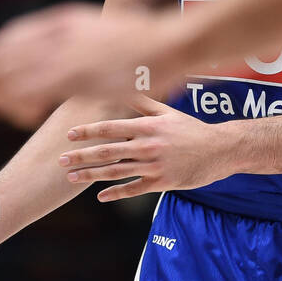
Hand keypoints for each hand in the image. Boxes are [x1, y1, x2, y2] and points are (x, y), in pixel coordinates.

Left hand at [0, 2, 182, 128]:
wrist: (167, 42)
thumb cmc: (140, 37)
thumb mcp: (97, 26)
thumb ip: (73, 35)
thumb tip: (61, 41)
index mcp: (59, 22)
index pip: (5, 39)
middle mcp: (55, 36)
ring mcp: (64, 56)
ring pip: (10, 79)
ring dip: (3, 99)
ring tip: (10, 115)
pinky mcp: (76, 79)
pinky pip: (32, 94)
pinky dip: (22, 108)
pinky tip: (30, 118)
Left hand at [59, 96, 235, 200]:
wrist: (221, 150)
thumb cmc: (192, 129)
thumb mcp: (168, 112)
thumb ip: (144, 102)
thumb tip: (123, 84)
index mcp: (148, 126)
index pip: (111, 127)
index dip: (88, 131)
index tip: (69, 134)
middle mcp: (148, 145)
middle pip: (108, 152)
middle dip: (81, 156)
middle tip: (60, 160)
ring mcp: (155, 165)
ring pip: (117, 172)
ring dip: (92, 175)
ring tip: (72, 178)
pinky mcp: (163, 182)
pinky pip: (134, 189)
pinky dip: (116, 193)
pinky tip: (100, 196)